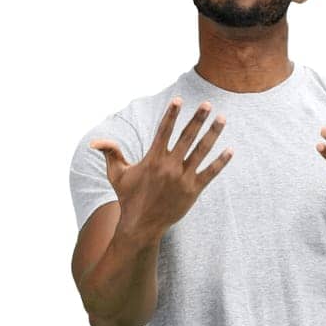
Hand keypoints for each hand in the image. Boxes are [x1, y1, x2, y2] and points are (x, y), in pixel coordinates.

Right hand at [91, 98, 231, 238]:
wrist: (141, 225)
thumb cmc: (128, 198)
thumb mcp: (116, 174)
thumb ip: (110, 153)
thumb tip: (94, 142)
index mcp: (153, 159)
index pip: (164, 131)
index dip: (171, 114)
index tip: (179, 100)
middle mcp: (169, 166)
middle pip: (187, 137)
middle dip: (198, 119)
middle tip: (208, 104)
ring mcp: (182, 178)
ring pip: (201, 151)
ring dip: (213, 134)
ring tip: (222, 119)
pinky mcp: (193, 191)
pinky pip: (210, 173)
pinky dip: (221, 162)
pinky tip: (230, 150)